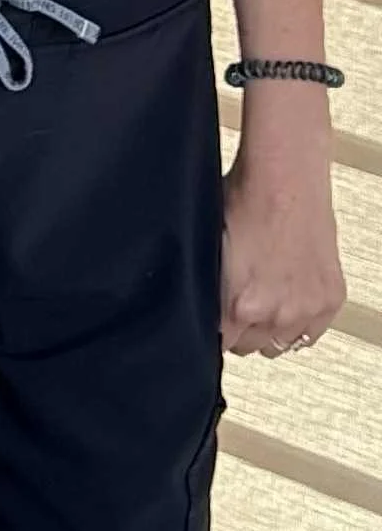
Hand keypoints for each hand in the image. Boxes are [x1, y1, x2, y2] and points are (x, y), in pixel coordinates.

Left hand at [222, 143, 345, 355]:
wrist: (285, 183)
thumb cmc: (243, 203)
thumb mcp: (209, 249)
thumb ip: (208, 288)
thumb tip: (198, 305)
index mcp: (238, 304)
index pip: (218, 346)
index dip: (211, 334)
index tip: (211, 326)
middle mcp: (276, 314)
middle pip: (247, 348)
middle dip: (238, 330)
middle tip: (235, 307)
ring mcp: (307, 309)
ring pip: (280, 345)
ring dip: (268, 330)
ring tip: (260, 303)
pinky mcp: (331, 300)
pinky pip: (311, 333)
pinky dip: (300, 323)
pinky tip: (287, 303)